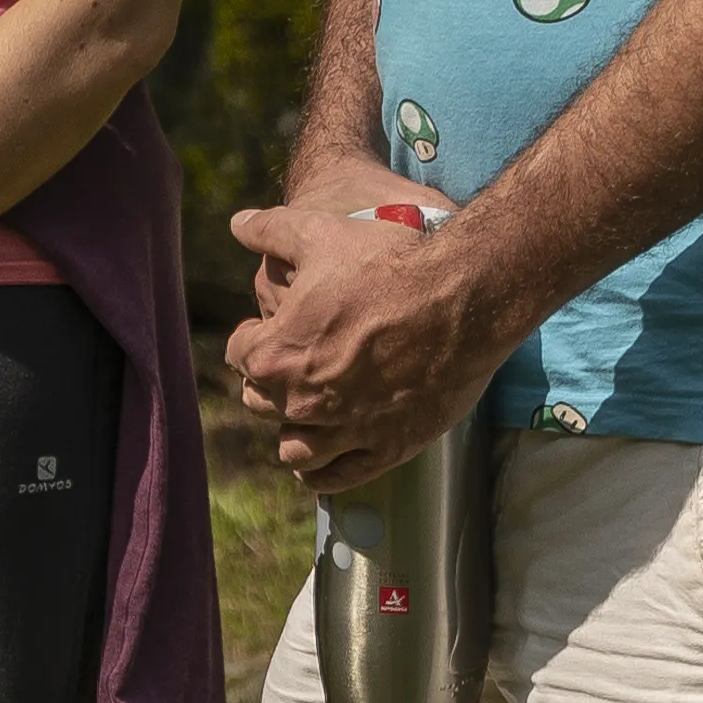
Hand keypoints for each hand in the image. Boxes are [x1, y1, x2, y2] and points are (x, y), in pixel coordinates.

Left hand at [222, 200, 509, 498]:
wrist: (464, 297)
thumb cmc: (390, 263)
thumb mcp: (321, 233)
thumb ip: (271, 230)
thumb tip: (238, 223)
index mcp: (278, 353)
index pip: (239, 355)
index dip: (252, 337)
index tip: (269, 329)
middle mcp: (303, 401)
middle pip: (262, 402)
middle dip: (271, 382)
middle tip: (295, 364)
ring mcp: (345, 430)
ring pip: (295, 451)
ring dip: (295, 432)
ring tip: (309, 415)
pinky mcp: (386, 449)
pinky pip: (337, 478)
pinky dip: (324, 471)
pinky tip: (328, 457)